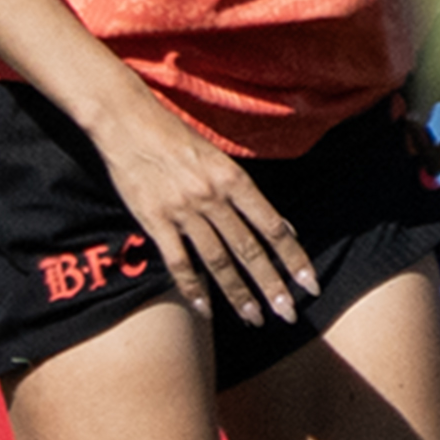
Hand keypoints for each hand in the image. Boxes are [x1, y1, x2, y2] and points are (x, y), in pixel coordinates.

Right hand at [89, 89, 320, 326]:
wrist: (129, 122)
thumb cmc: (178, 137)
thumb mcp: (220, 158)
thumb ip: (246, 194)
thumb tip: (279, 226)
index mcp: (234, 179)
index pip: (273, 227)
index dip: (294, 258)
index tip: (310, 283)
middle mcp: (213, 198)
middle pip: (249, 250)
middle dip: (271, 284)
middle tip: (288, 313)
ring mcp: (183, 211)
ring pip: (217, 261)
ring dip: (238, 292)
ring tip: (254, 317)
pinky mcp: (154, 221)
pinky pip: (177, 261)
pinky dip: (192, 287)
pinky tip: (206, 308)